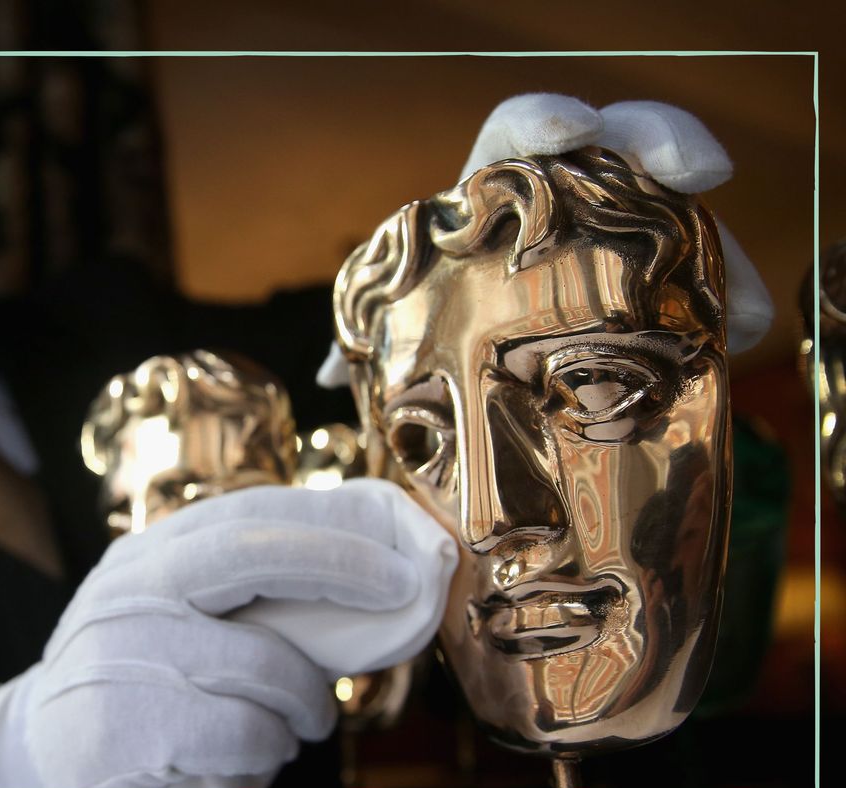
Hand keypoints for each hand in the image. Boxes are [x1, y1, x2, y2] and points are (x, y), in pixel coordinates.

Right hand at [0, 478, 455, 787]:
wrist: (36, 758)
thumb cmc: (138, 684)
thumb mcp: (175, 618)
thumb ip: (244, 596)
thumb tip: (369, 580)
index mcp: (149, 555)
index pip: (247, 515)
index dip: (333, 527)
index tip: (400, 554)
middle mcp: (130, 590)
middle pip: (247, 552)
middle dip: (341, 565)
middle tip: (404, 590)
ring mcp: (121, 654)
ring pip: (261, 663)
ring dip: (306, 700)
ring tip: (306, 719)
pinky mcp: (123, 727)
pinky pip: (239, 732)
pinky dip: (268, 746)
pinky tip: (259, 752)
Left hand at [318, 92, 772, 389]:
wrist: (481, 340)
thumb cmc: (436, 310)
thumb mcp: (402, 318)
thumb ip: (372, 334)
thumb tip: (328, 376)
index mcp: (491, 190)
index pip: (515, 133)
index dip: (544, 123)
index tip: (569, 133)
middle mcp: (561, 195)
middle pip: (616, 141)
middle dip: (661, 142)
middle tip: (702, 173)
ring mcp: (614, 228)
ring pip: (673, 208)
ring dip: (716, 251)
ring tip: (748, 312)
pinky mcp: (652, 268)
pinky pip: (699, 268)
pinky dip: (724, 302)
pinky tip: (742, 337)